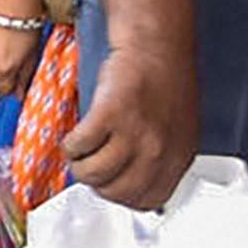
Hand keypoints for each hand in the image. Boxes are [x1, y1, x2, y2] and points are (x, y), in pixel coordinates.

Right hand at [60, 33, 198, 210]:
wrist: (156, 46)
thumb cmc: (165, 81)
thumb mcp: (177, 130)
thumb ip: (162, 158)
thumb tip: (136, 181)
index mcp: (177, 157)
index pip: (146, 201)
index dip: (121, 197)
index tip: (110, 185)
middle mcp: (158, 150)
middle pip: (115, 192)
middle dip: (97, 184)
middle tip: (91, 167)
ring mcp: (134, 134)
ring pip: (93, 174)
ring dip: (79, 166)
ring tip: (80, 153)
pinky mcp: (109, 115)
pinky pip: (78, 147)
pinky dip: (70, 146)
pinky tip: (74, 137)